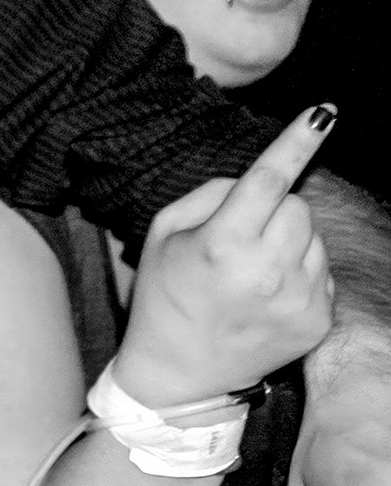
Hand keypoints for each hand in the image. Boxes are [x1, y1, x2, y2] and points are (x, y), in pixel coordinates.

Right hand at [116, 107, 335, 407]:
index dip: (296, 141)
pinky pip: (322, 271)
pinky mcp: (318, 321)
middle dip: (275, 207)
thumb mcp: (161, 235)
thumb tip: (256, 179)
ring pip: (314, 236)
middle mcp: (266, 271)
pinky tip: (269, 294)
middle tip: (243, 232)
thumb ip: (209, 195)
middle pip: (298, 205)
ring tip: (254, 268)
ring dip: (290, 240)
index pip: (267, 179)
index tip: (325, 112)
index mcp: (221, 245)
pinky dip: (300, 272)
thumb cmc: (165, 295)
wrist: (181, 373)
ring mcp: (298, 299)